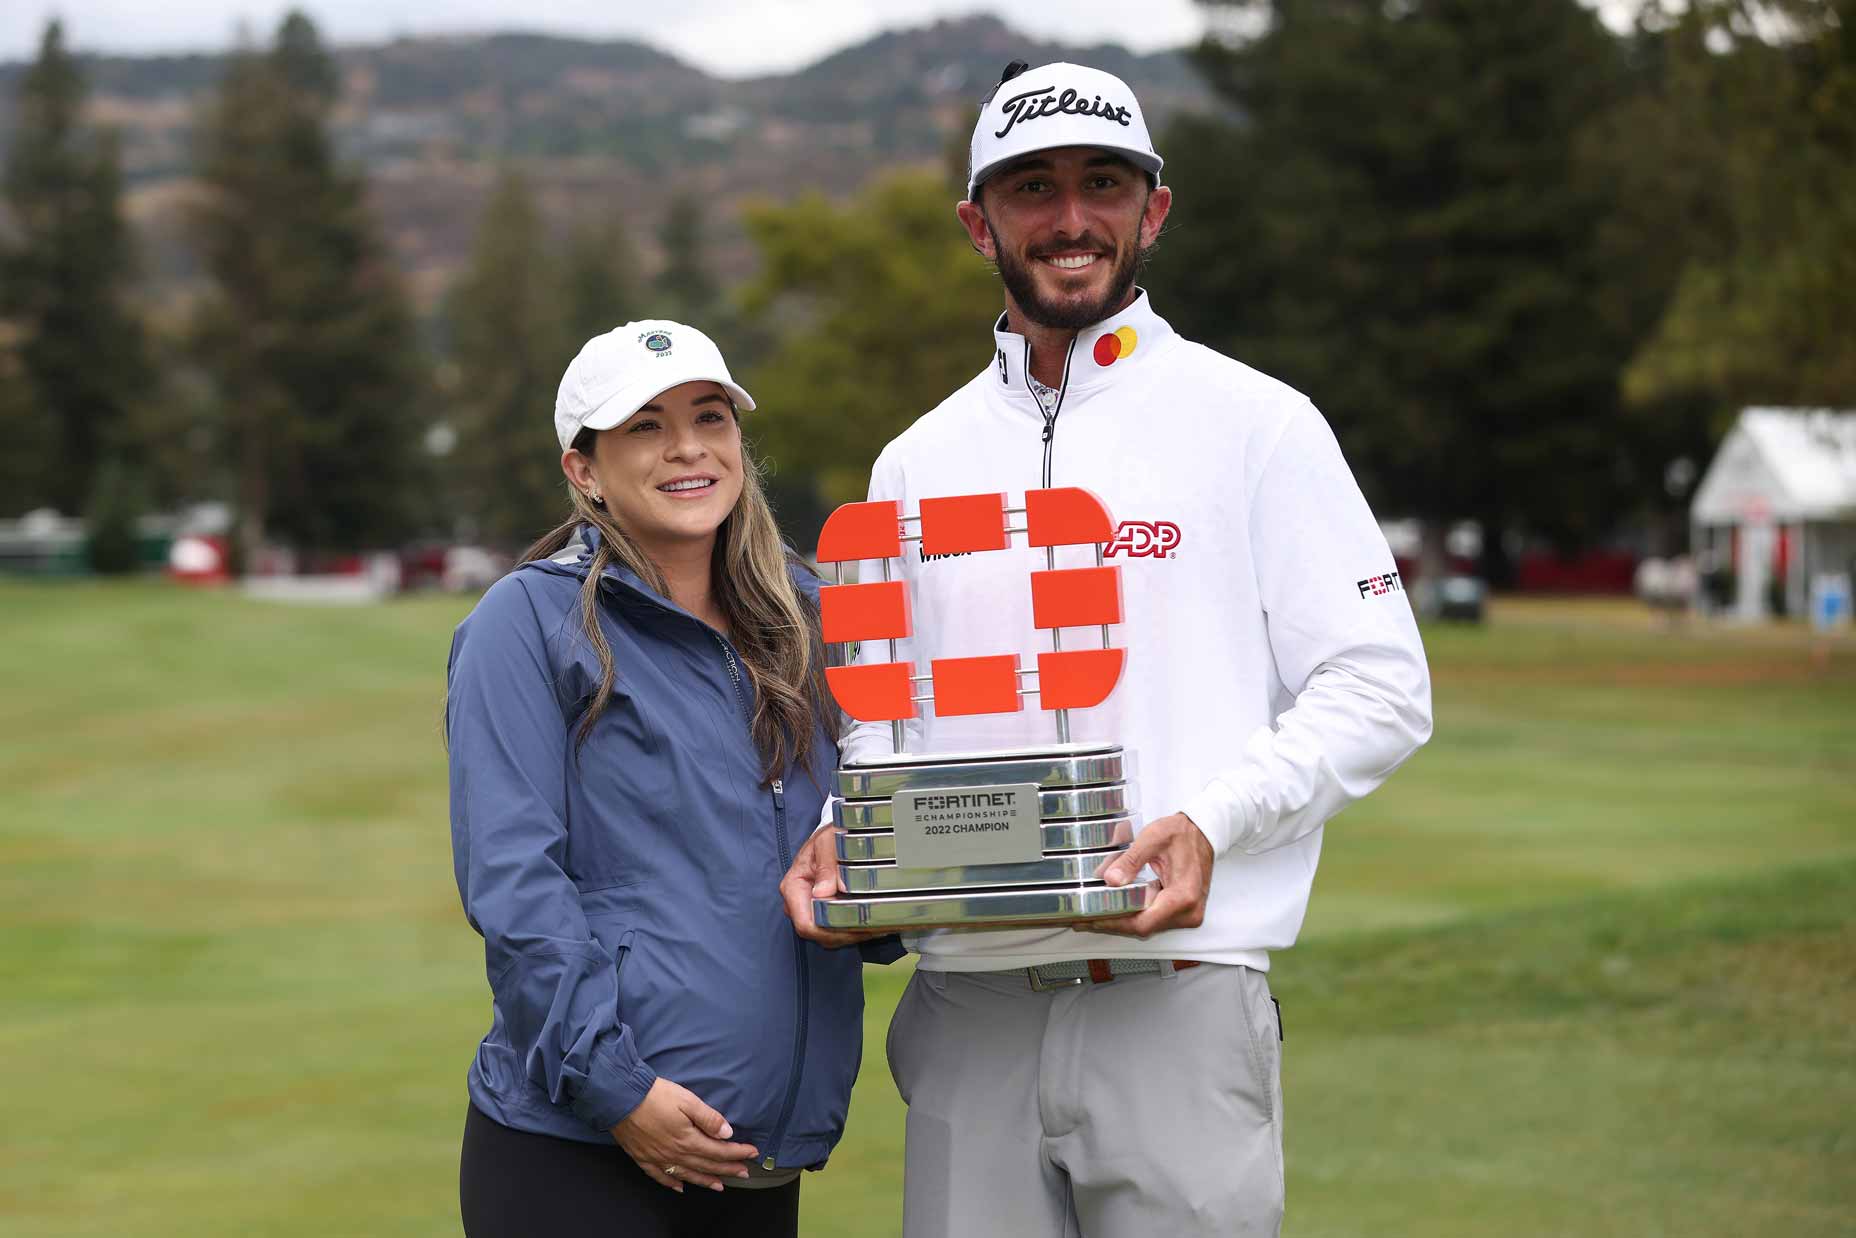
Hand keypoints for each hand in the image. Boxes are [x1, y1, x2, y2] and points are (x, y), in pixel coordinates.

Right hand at [610, 1077, 758, 1192]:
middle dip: (727, 1169)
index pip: (719, 1150)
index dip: (737, 1153)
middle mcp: (675, 1154)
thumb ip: (708, 1118)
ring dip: (705, 1180)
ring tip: (720, 1186)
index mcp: (688, 1140)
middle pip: (706, 1165)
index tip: (752, 1153)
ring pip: (687, 1174)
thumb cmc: (654, 1096)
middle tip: (743, 1172)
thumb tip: (727, 1134)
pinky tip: (680, 1187)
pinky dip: (672, 1184)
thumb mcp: (687, 1100)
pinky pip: (661, 1177)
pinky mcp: (643, 1158)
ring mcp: (658, 1159)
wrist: (620, 1099)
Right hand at [780, 825, 887, 947]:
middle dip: (846, 934)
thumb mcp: (828, 843)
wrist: (832, 835)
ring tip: (878, 927)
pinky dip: (853, 930)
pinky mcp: (821, 912)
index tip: (857, 926)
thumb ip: (827, 866)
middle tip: (874, 929)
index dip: (831, 930)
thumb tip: (823, 893)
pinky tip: (873, 924)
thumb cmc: (828, 837)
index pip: (806, 923)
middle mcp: (798, 903)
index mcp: (793, 887)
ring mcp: (809, 909)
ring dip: (852, 934)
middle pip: (818, 934)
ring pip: (828, 936)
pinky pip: (835, 930)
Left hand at [1088, 812, 1215, 938]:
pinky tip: (1114, 908)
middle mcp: (1188, 912)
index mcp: (1183, 896)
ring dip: (1121, 920)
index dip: (1114, 923)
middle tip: (1083, 918)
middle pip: (1143, 927)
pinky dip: (1133, 915)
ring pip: (1147, 926)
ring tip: (1093, 913)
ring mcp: (1187, 914)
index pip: (1143, 922)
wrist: (1205, 832)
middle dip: (1112, 922)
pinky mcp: (1183, 912)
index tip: (1092, 919)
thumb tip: (1111, 880)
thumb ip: (1131, 860)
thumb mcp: (1153, 838)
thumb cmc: (1184, 834)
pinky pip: (1154, 919)